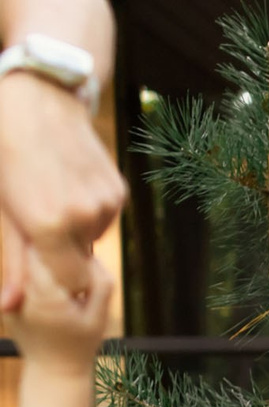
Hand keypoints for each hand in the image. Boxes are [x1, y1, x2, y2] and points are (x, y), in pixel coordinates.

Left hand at [0, 75, 120, 309]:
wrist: (36, 100)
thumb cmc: (5, 153)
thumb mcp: (3, 209)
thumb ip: (12, 261)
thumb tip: (10, 306)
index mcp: (49, 226)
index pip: (69, 282)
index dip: (55, 276)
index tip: (41, 260)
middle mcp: (86, 218)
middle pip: (80, 259)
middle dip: (61, 249)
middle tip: (36, 216)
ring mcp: (107, 202)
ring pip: (93, 235)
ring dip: (75, 227)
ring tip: (50, 193)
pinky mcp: (118, 188)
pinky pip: (105, 214)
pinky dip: (89, 209)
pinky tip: (68, 183)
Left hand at [2, 233, 112, 366]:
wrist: (52, 371)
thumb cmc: (81, 344)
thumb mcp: (100, 315)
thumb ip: (100, 282)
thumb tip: (89, 250)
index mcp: (46, 298)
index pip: (41, 251)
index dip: (56, 237)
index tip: (72, 233)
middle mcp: (21, 295)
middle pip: (27, 253)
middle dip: (46, 242)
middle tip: (67, 237)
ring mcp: (9, 298)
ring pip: (20, 262)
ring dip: (38, 255)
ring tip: (58, 256)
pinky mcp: (6, 300)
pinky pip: (18, 275)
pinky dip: (32, 270)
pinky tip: (49, 275)